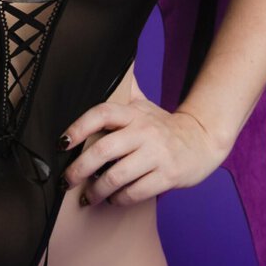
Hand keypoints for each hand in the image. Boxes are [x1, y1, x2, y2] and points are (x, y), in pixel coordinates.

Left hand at [60, 86, 227, 207]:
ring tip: (89, 197)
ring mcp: (157, 154)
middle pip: (103, 150)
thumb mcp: (144, 106)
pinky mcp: (168, 176)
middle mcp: (144, 132)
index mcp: (134, 114)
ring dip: (97, 190)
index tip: (61, 143)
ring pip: (117, 176)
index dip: (78, 127)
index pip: (102, 114)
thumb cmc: (164, 127)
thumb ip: (123, 92)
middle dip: (79, 169)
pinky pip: (135, 192)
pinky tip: (113, 199)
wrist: (203, 141)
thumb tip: (104, 66)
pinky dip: (119, 199)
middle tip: (66, 182)